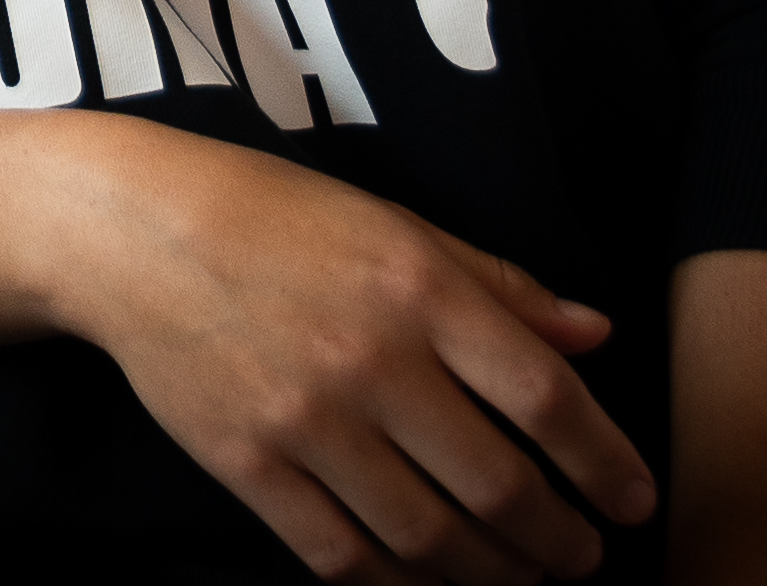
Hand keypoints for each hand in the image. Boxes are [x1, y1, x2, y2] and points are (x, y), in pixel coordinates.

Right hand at [48, 124, 658, 584]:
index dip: (607, 463)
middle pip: (498, 483)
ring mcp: (304, 418)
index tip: (636, 501)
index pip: (546, 397)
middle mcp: (369, 358)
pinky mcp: (248, 464)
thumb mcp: (394, 224)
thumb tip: (597, 337)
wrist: (129, 231)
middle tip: (585, 557)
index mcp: (418, 289)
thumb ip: (499, 284)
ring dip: (494, 574)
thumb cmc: (272, 216)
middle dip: (561, 538)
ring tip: (524, 579)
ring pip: (429, 535)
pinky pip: (342, 554)